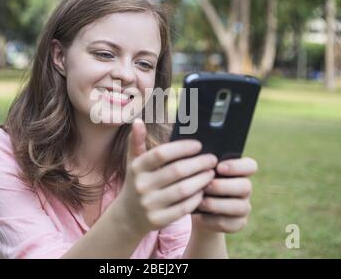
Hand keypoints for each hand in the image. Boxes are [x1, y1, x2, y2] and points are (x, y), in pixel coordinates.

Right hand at [114, 118, 217, 234]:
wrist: (128, 216)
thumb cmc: (137, 182)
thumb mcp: (133, 162)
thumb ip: (136, 141)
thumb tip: (138, 121)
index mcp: (137, 167)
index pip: (161, 154)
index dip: (182, 148)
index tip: (198, 145)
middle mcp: (141, 185)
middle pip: (176, 171)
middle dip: (198, 164)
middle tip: (212, 159)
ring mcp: (149, 204)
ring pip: (183, 190)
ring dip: (201, 180)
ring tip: (211, 173)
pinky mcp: (158, 220)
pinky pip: (184, 208)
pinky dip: (196, 198)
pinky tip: (203, 190)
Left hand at [192, 157, 257, 232]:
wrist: (196, 206)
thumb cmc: (199, 181)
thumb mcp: (201, 171)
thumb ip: (206, 165)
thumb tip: (202, 160)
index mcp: (241, 171)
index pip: (250, 166)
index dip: (236, 166)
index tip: (219, 167)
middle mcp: (245, 188)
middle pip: (246, 186)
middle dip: (224, 186)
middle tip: (207, 186)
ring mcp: (244, 207)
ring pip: (240, 206)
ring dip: (218, 204)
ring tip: (201, 201)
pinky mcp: (237, 223)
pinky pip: (230, 223)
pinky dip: (213, 219)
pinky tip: (202, 215)